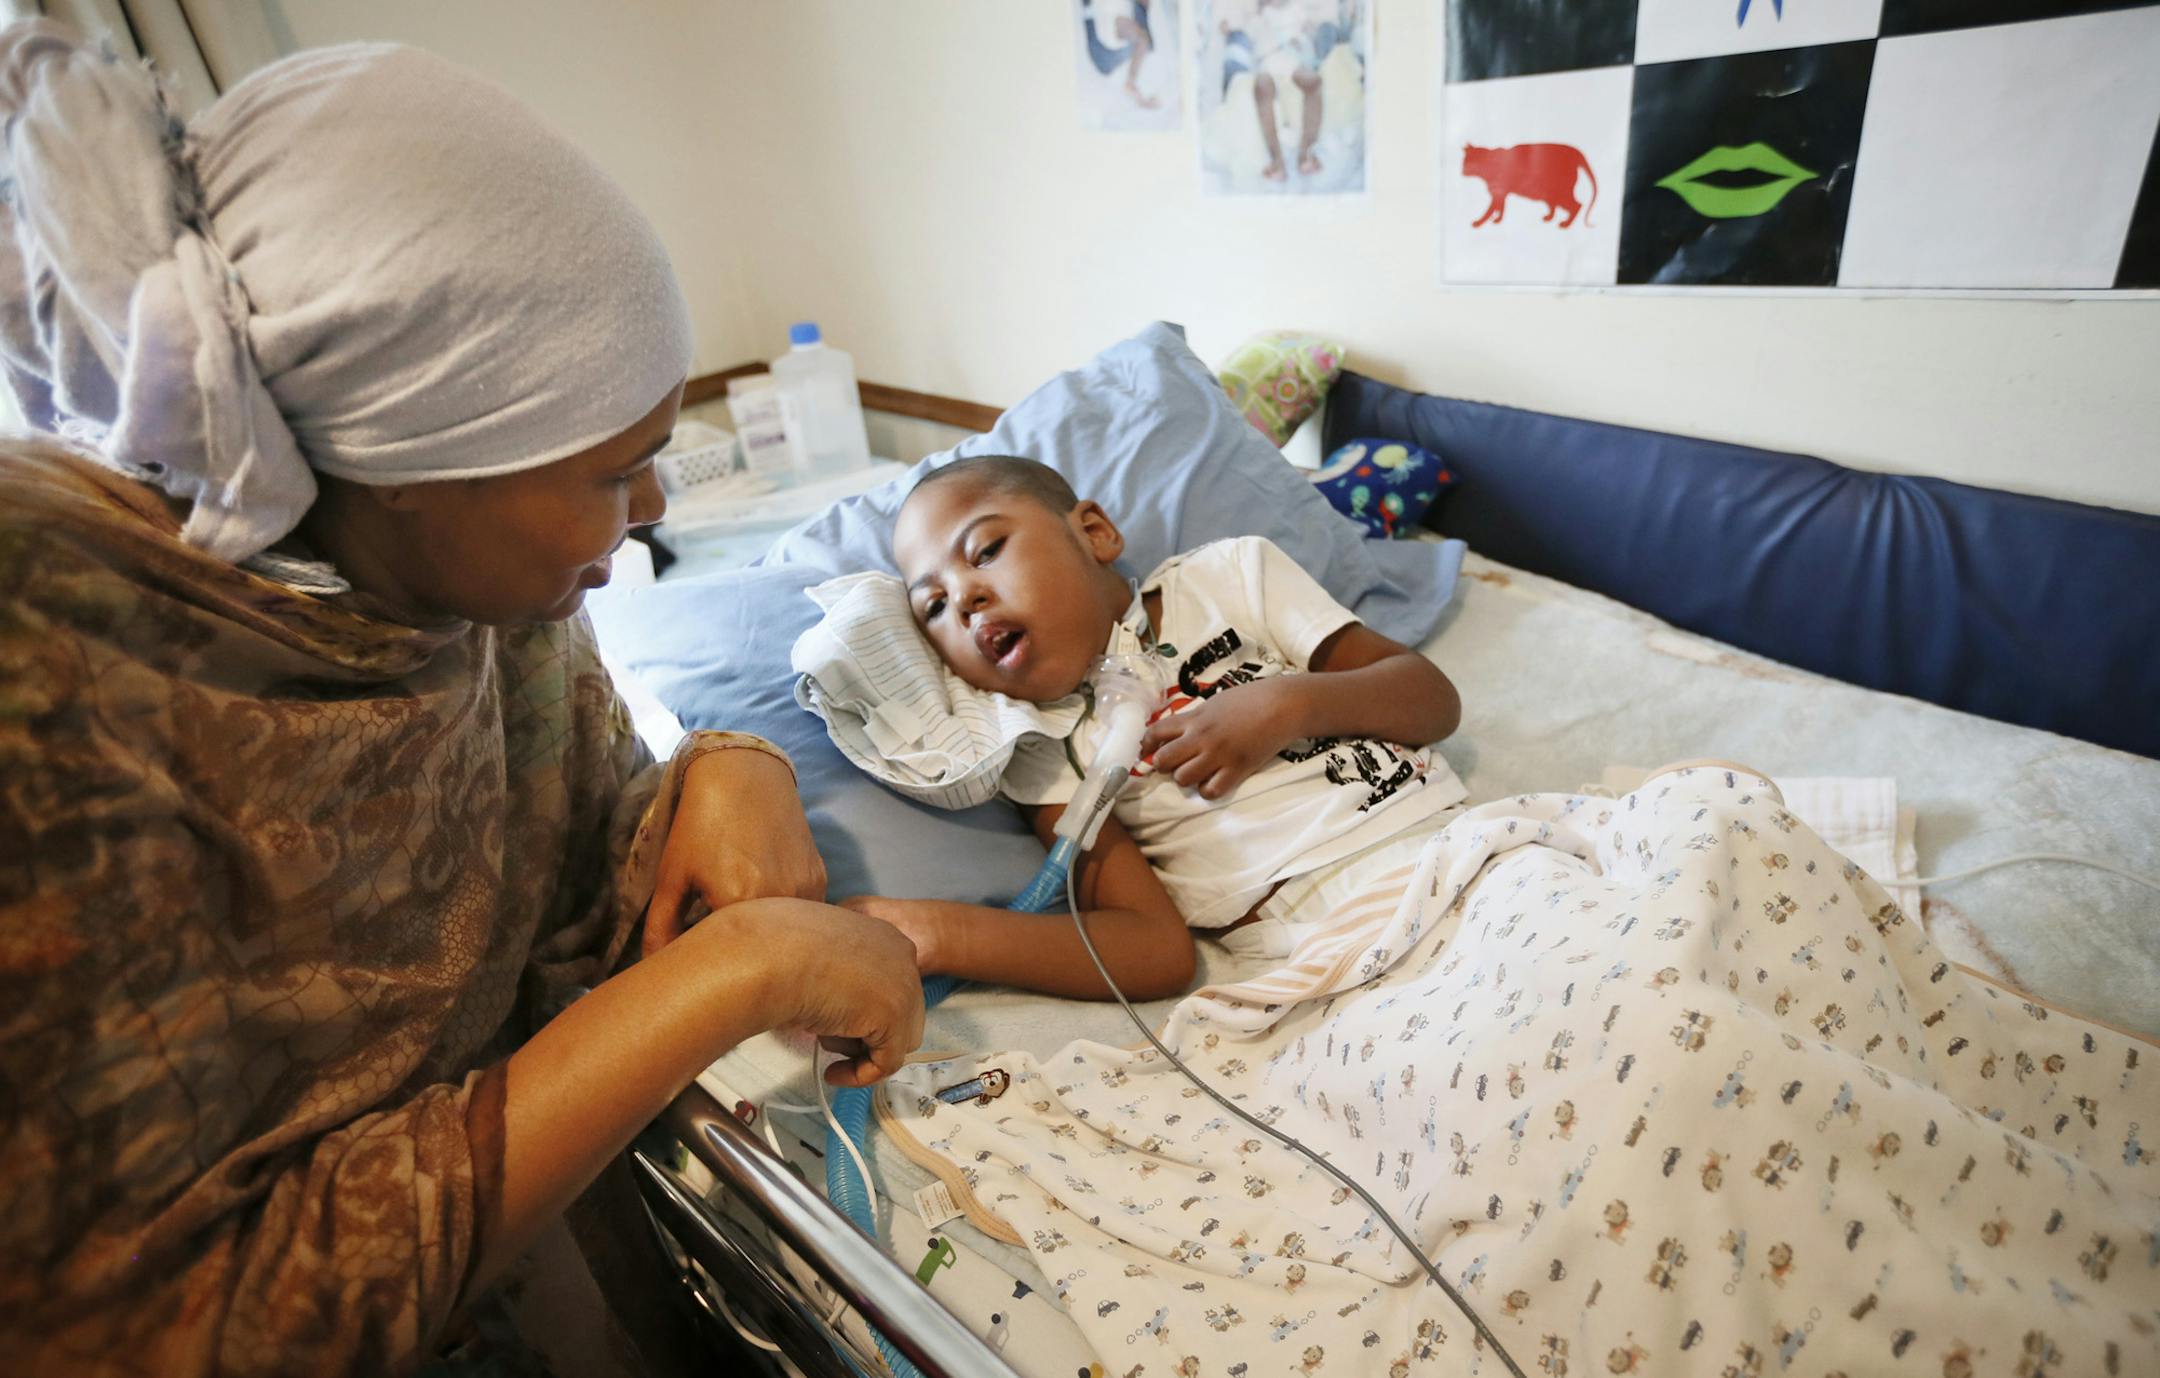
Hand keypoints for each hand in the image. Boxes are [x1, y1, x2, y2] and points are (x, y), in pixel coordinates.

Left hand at [645, 747, 825, 956]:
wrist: (744, 775)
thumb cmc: (700, 824)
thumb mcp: (672, 878)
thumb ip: (661, 929)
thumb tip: (653, 967)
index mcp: (739, 904)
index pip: (723, 955)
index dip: (705, 952)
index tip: (692, 934)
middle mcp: (780, 902)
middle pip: (756, 947)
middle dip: (735, 943)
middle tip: (714, 915)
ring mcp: (806, 891)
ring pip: (782, 933)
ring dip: (763, 932)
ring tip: (741, 900)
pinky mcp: (819, 879)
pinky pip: (801, 913)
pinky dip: (783, 915)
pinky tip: (764, 887)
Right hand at [700, 897, 926, 1086]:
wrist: (772, 956)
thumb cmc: (777, 951)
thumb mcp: (815, 955)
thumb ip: (837, 972)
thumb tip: (835, 1001)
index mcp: (883, 936)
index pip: (889, 984)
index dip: (864, 1010)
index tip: (836, 1022)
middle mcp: (902, 956)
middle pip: (901, 1011)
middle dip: (867, 1030)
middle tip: (829, 1036)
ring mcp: (904, 985)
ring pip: (897, 1038)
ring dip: (862, 1049)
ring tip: (822, 1039)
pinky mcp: (895, 1016)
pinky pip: (886, 1062)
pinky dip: (860, 1075)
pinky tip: (832, 1073)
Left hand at [1140, 678, 1304, 800]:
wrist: (1282, 705)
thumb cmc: (1250, 699)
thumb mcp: (1214, 703)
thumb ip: (1194, 718)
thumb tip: (1177, 732)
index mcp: (1194, 717)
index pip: (1155, 732)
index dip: (1146, 745)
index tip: (1146, 752)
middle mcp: (1201, 737)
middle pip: (1163, 760)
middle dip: (1163, 765)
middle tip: (1174, 764)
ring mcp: (1219, 755)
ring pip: (1183, 778)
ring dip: (1185, 779)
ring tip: (1196, 773)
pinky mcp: (1237, 769)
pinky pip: (1211, 791)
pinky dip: (1208, 790)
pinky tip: (1213, 782)